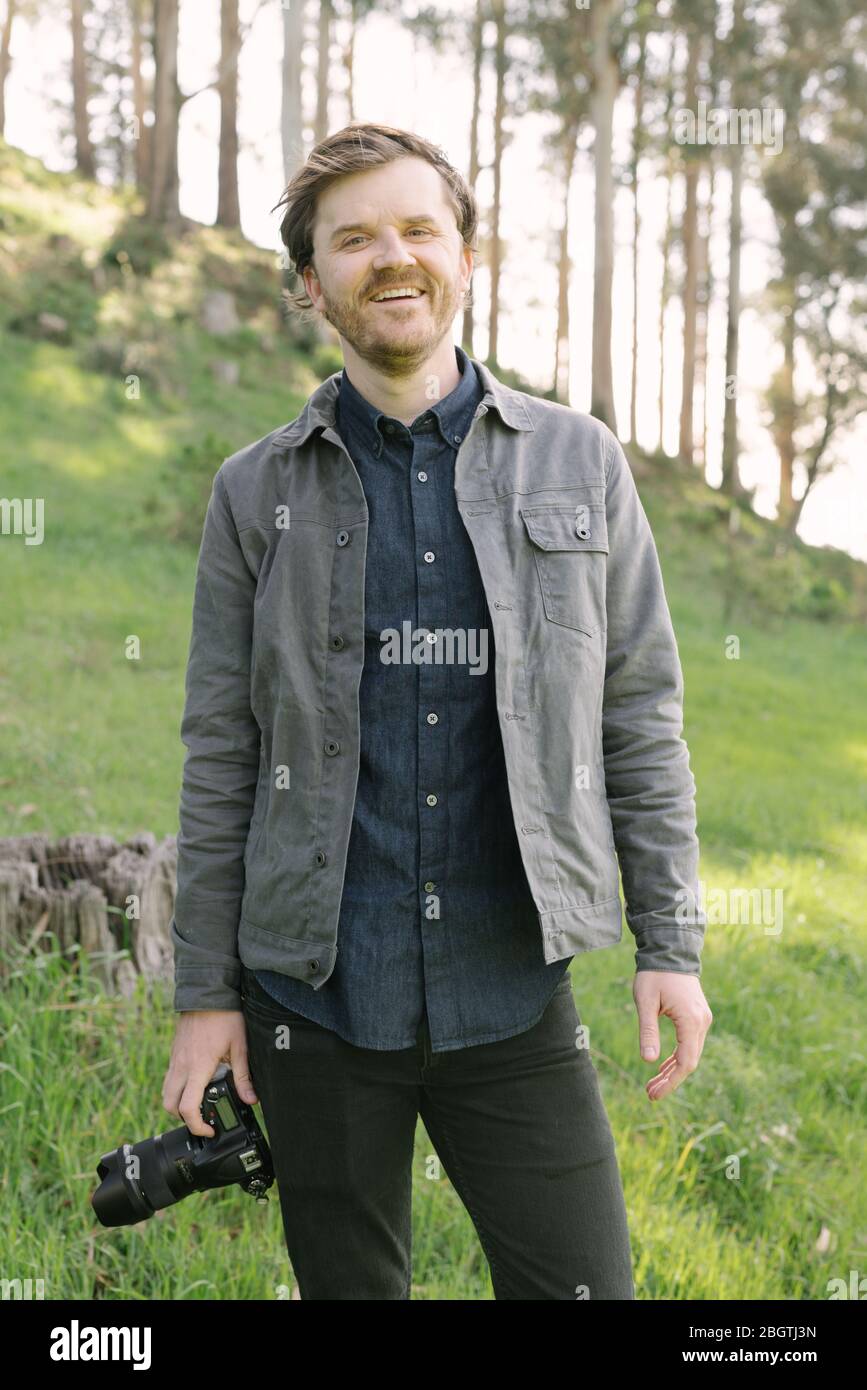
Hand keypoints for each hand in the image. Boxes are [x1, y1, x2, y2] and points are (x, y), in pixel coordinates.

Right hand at [162, 1010, 258, 1137]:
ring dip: (178, 1104)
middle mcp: (181, 1066)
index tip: (210, 1129)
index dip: (197, 1125)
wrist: (207, 993)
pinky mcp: (174, 1054)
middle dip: (183, 1118)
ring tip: (199, 1102)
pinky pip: (169, 1079)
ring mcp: (175, 1060)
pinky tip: (196, 1082)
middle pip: (169, 1105)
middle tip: (203, 1118)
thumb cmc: (225, 1017)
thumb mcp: (240, 1047)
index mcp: (198, 1067)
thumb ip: (243, 1076)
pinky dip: (177, 1089)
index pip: (187, 1107)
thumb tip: (251, 1099)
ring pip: (166, 1093)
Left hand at [633, 971, 712, 1101]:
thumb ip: (648, 1032)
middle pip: (690, 1061)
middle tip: (649, 1094)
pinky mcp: (698, 1016)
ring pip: (690, 1054)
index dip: (671, 1082)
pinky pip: (690, 1043)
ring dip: (673, 1070)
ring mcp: (702, 1019)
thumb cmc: (654, 975)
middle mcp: (702, 1022)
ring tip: (653, 1085)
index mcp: (691, 1020)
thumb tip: (649, 1062)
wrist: (670, 952)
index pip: (685, 1062)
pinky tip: (662, 1066)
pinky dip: (677, 1057)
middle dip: (670, 1080)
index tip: (653, 1094)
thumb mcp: (645, 1002)